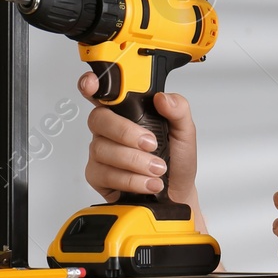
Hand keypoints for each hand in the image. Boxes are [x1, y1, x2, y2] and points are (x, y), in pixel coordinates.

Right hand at [79, 74, 199, 203]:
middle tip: (151, 144)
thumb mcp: (185, 132)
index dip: (92, 85)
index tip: (92, 85)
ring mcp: (101, 152)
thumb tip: (163, 98)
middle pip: (99, 119)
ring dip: (135, 161)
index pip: (104, 92)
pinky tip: (147, 182)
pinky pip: (105, 174)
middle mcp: (110, 129)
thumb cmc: (177, 160)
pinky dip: (130, 180)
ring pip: (103, 149)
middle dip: (126, 133)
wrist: (177, 193)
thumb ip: (178, 110)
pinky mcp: (98, 175)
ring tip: (157, 169)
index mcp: (128, 111)